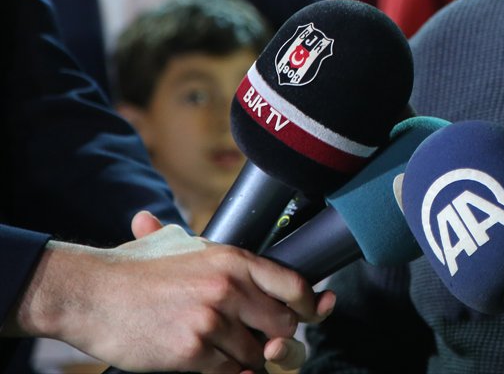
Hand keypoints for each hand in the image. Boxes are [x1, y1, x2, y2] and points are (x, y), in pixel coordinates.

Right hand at [14, 211, 335, 372]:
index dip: (309, 306)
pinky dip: (225, 371)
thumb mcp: (183, 246)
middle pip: (283, 326)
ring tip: (224, 349)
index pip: (294, 285)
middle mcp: (229, 288)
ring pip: (256, 354)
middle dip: (277, 339)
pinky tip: (210, 361)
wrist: (89, 294)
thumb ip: (219, 254)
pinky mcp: (192, 351)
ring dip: (247, 358)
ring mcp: (211, 321)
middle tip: (263, 341)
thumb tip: (254, 263)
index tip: (311, 314)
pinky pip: (229, 371)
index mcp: (234, 260)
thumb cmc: (135, 270)